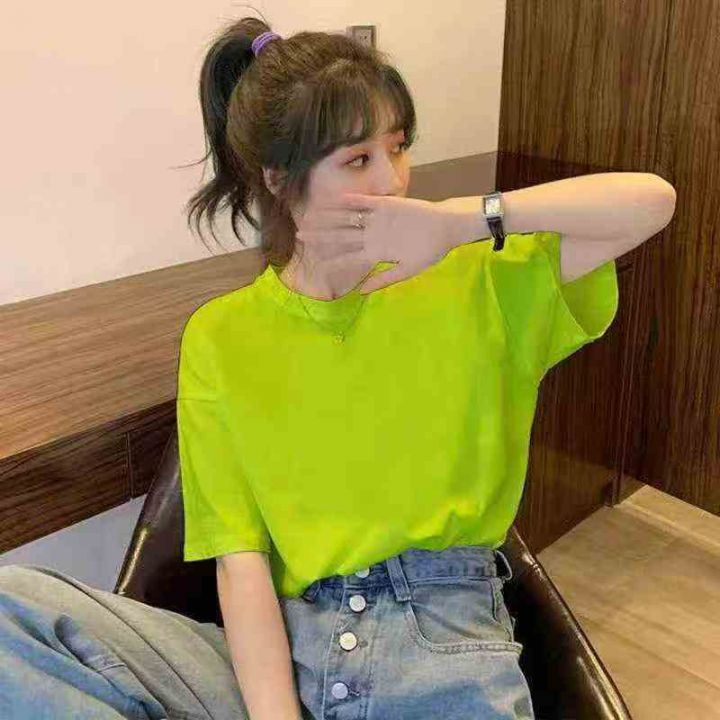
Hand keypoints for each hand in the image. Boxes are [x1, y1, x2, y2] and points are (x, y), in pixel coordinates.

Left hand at [294, 193, 455, 293]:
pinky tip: (335, 200)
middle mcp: (372, 235)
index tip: (313, 263)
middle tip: (300, 236)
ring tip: (310, 215)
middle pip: (341, 235)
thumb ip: (384, 279)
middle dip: (321, 236)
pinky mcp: (385, 204)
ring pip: (348, 218)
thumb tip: (361, 292)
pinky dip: (352, 201)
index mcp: (376, 252)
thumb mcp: (408, 270)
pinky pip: (365, 202)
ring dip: (330, 217)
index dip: (331, 259)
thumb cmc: (429, 251)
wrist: (446, 228)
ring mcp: (377, 219)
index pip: (348, 256)